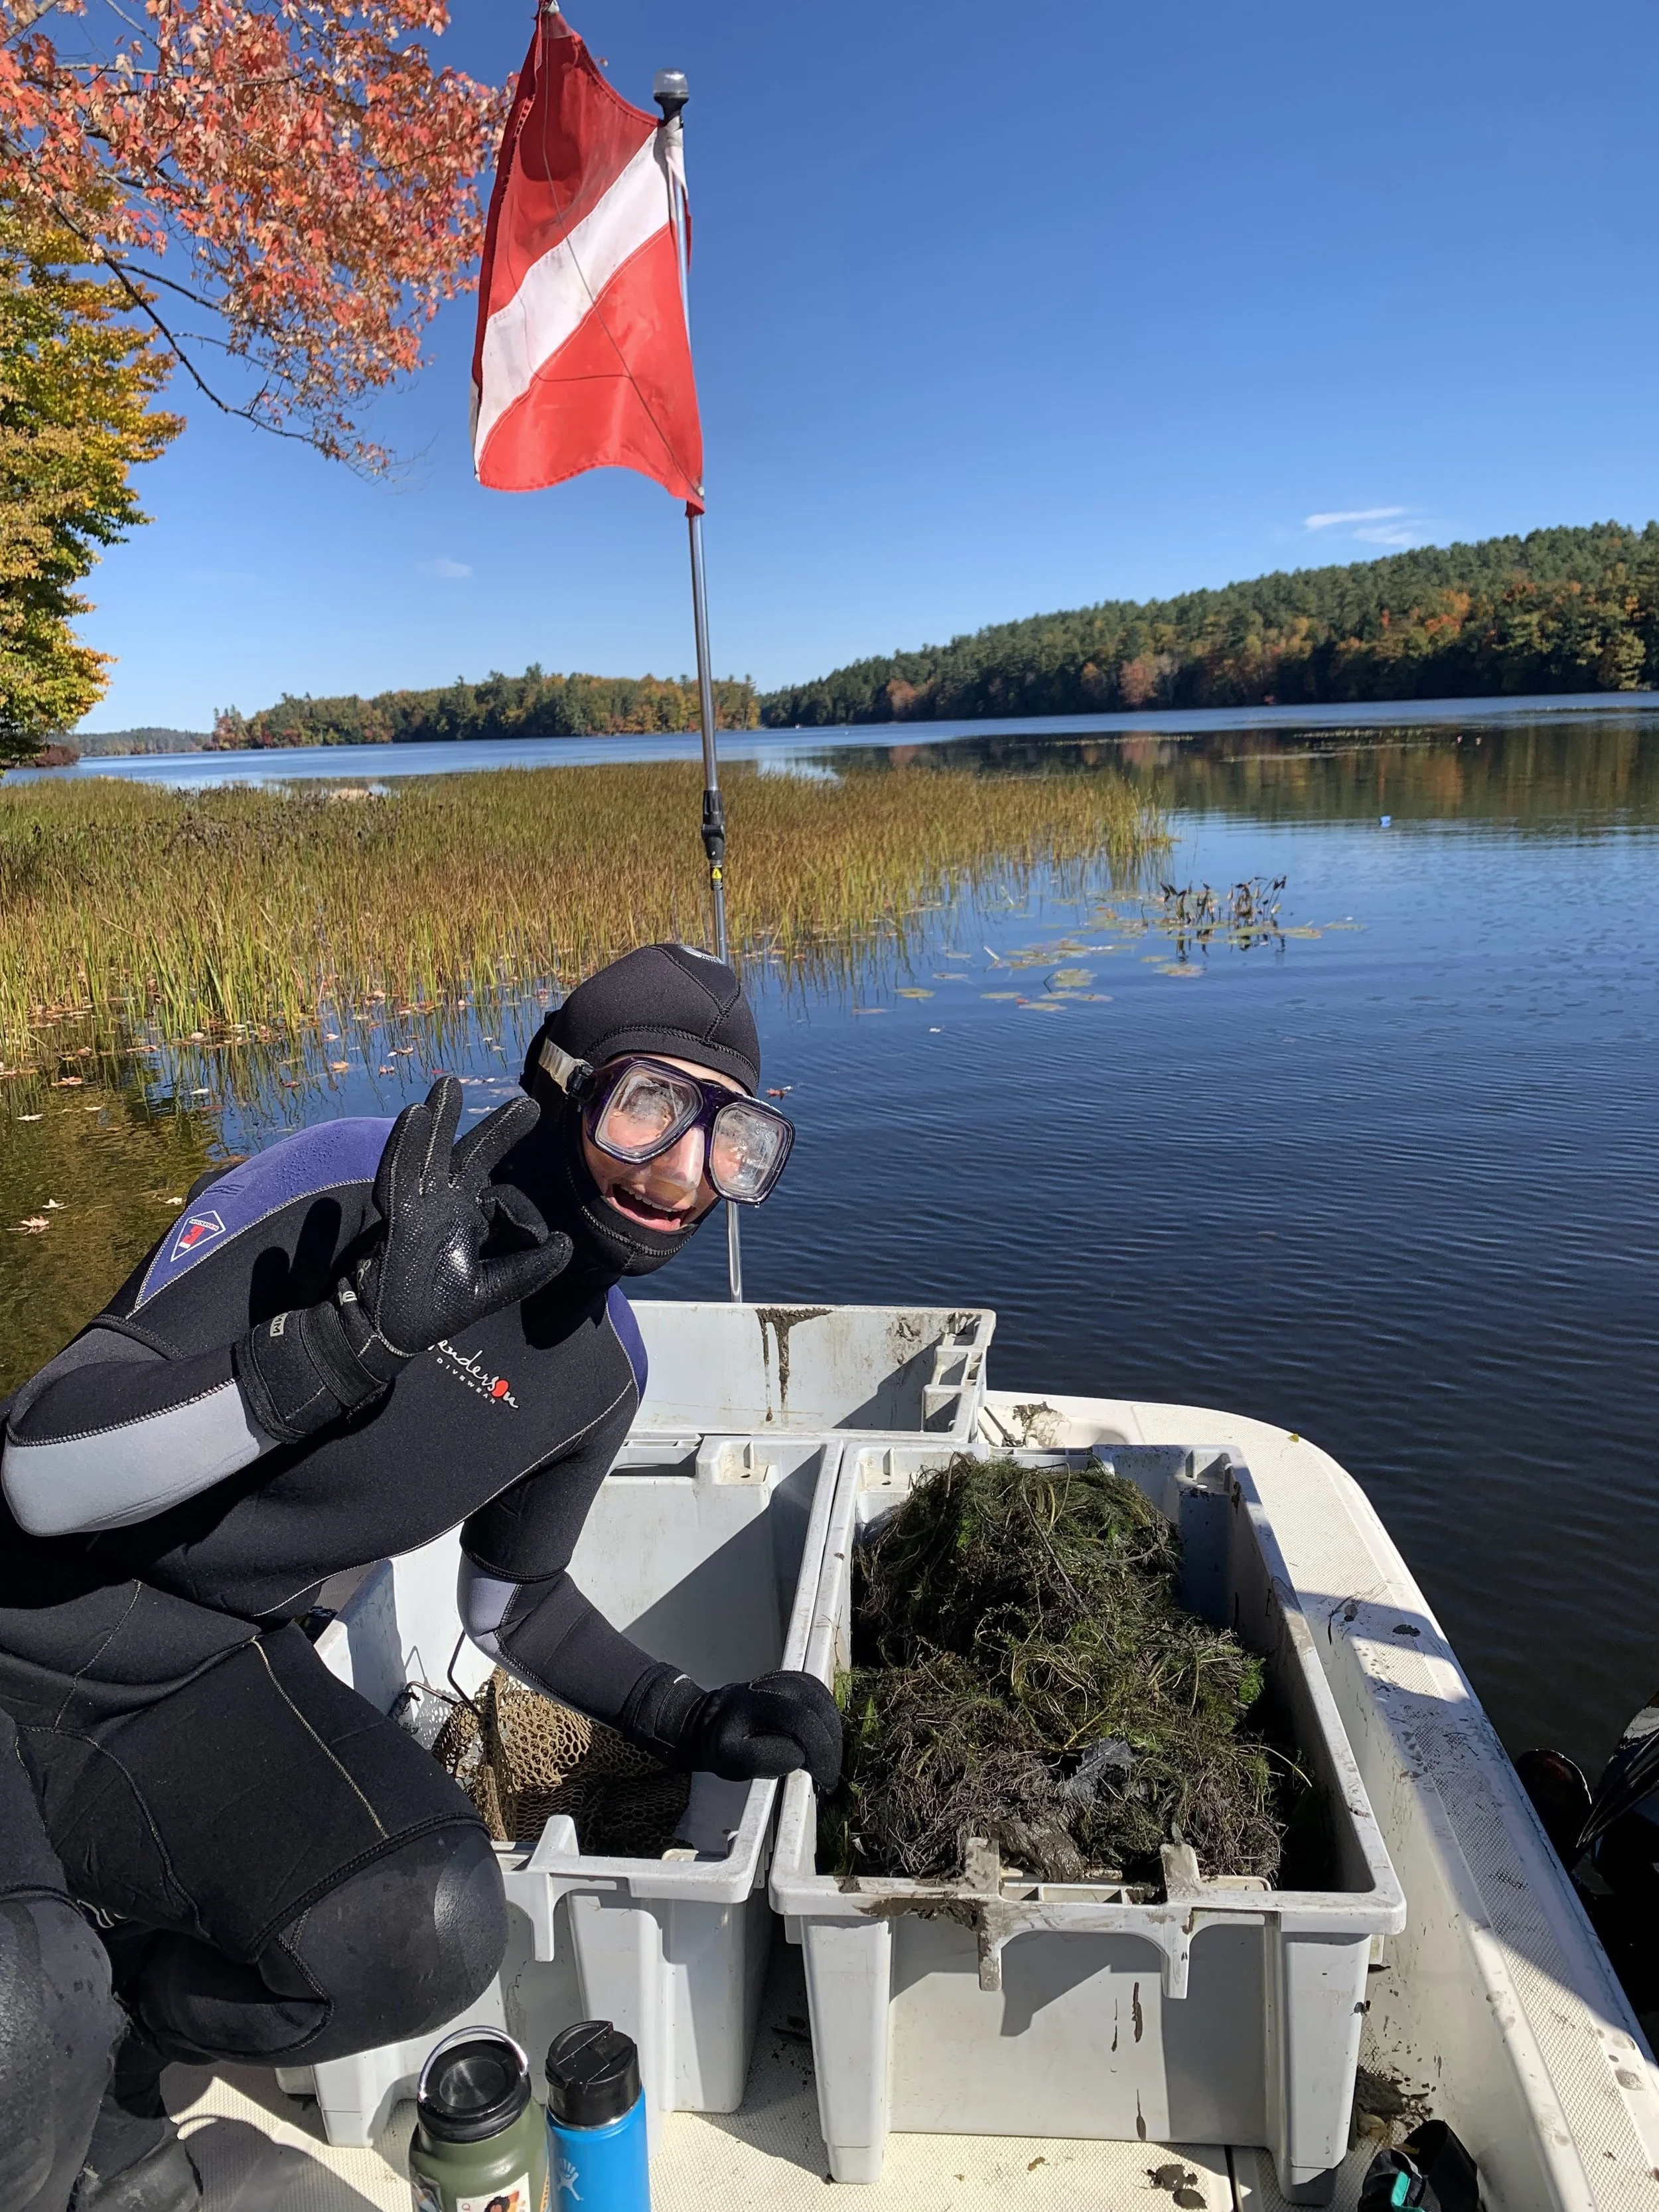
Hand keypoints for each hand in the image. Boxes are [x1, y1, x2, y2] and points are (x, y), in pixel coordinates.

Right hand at [237, 1080, 569, 1441]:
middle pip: (467, 1154)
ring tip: (448, 1084)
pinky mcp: (397, 1220)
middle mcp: (442, 1203)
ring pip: (427, 1155)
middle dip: (494, 1129)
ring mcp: (418, 1208)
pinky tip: (415, 1117)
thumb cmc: (437, 1308)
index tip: (533, 1112)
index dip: (508, 1148)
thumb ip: (529, 1268)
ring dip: (438, 1121)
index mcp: (465, 1213)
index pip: (488, 1173)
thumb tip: (565, 1244)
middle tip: (526, 1103)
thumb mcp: (494, 1288)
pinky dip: (405, 1147)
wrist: (389, 1334)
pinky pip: (398, 1178)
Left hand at [625, 1665, 842, 1791]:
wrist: (708, 1719)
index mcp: (751, 1705)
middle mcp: (767, 1686)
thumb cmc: (721, 1746)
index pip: (798, 1724)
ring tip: (829, 1758)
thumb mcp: (730, 1762)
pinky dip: (828, 1714)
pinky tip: (826, 1735)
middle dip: (828, 1746)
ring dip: (832, 1730)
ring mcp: (779, 1678)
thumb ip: (762, 1760)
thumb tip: (798, 1754)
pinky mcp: (788, 1677)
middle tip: (829, 1775)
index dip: (817, 1753)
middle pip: (813, 1710)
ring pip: (819, 1697)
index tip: (823, 1780)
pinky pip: (818, 1691)